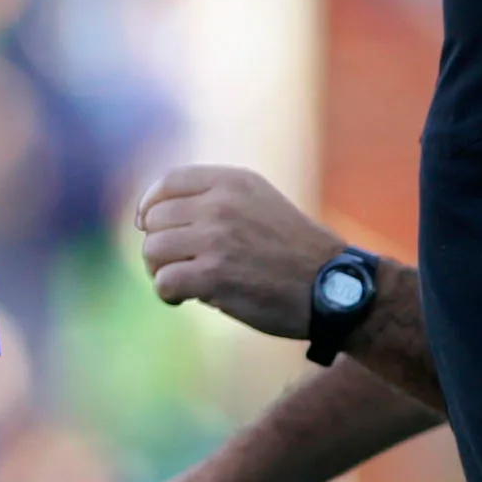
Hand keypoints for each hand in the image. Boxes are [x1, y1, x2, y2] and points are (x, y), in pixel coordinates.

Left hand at [135, 165, 342, 338]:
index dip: (150, 206)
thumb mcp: (259, 203)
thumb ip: (216, 199)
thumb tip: (154, 215)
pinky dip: (168, 294)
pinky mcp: (215, 275)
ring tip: (180, 282)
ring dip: (160, 271)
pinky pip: (164, 282)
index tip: (149, 226)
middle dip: (159, 246)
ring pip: (153, 250)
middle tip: (177, 265)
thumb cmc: (293, 251)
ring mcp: (217, 238)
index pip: (168, 183)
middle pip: (156, 219)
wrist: (332, 286)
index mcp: (232, 182)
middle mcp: (221, 204)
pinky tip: (184, 299)